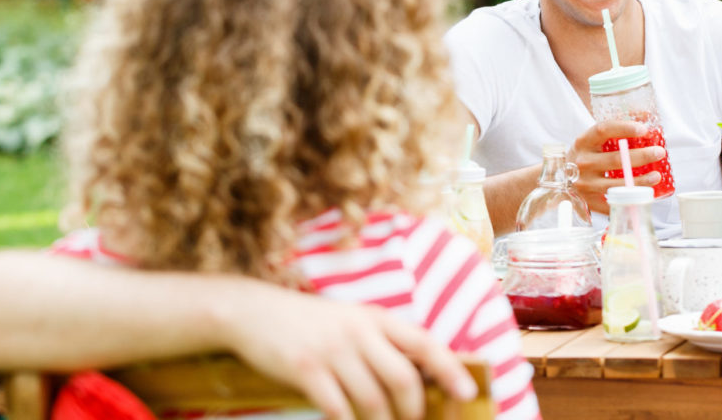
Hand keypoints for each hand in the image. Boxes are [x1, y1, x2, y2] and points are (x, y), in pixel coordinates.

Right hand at [224, 287, 476, 419]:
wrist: (253, 312)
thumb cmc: (308, 323)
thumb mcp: (350, 321)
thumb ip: (380, 343)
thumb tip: (416, 379)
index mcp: (375, 318)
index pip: (424, 343)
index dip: (450, 369)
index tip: (468, 393)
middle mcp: (359, 331)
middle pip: (403, 379)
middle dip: (414, 411)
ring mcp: (332, 350)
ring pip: (373, 400)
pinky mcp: (306, 369)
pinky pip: (337, 409)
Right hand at [569, 119, 665, 214]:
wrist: (562, 180)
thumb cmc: (585, 155)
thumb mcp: (593, 140)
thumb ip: (617, 129)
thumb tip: (646, 116)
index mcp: (583, 142)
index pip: (604, 130)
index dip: (625, 128)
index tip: (644, 129)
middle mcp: (582, 162)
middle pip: (616, 159)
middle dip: (642, 156)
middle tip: (659, 152)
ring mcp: (585, 184)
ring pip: (617, 183)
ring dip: (641, 181)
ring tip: (657, 175)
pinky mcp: (590, 202)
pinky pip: (615, 201)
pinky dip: (632, 198)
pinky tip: (645, 193)